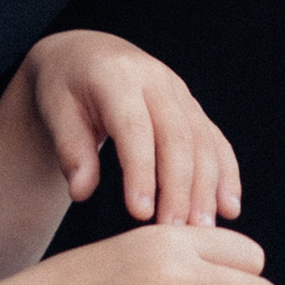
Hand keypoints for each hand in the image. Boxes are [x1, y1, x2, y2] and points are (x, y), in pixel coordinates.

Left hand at [19, 32, 240, 227]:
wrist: (87, 54)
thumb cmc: (65, 87)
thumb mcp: (55, 111)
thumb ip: (70, 150)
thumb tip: (81, 192)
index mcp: (117, 77)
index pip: (135, 128)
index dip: (141, 171)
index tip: (141, 213)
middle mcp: (156, 80)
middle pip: (178, 137)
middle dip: (180, 187)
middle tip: (175, 230)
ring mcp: (180, 92)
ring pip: (203, 141)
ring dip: (207, 187)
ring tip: (202, 229)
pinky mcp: (193, 107)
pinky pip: (215, 141)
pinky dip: (226, 174)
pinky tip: (229, 207)